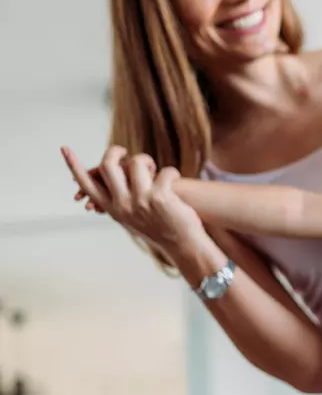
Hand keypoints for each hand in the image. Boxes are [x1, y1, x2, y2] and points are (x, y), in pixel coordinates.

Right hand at [61, 145, 204, 253]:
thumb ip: (122, 199)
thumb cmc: (161, 229)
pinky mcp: (160, 197)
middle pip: (108, 166)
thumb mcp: (133, 217)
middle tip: (125, 152)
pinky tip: (173, 178)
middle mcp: (124, 205)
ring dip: (146, 161)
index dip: (74, 166)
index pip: (88, 186)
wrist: (184, 246)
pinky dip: (171, 171)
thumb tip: (114, 173)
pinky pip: (164, 171)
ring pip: (136, 163)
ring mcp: (141, 201)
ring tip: (154, 169)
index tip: (64, 149)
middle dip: (115, 151)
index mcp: (113, 210)